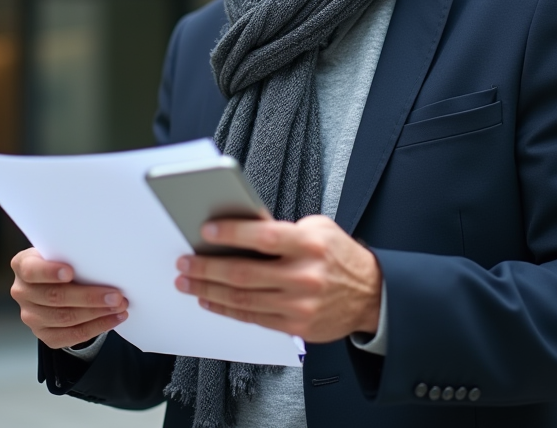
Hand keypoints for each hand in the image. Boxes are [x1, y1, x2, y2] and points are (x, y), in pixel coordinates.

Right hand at [10, 248, 128, 348]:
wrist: (56, 281)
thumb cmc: (63, 260)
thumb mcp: (62, 251)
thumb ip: (72, 254)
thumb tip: (103, 259)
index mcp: (22, 265)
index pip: (31, 270)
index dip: (49, 272)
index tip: (70, 272)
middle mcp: (22, 292)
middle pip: (54, 297)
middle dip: (89, 297)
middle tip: (116, 295)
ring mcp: (31, 316)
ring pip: (65, 318)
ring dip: (97, 313)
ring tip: (119, 306)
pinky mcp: (44, 334)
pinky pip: (72, 335)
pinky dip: (96, 327)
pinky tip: (113, 319)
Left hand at [173, 215, 381, 342]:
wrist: (372, 295)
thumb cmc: (339, 256)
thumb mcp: (319, 229)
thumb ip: (282, 230)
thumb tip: (239, 230)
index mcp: (310, 244)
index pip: (263, 236)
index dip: (231, 233)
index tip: (205, 231)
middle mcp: (304, 276)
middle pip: (244, 273)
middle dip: (207, 268)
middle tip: (184, 262)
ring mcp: (299, 304)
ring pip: (242, 299)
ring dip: (208, 290)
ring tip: (187, 282)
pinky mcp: (297, 326)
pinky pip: (252, 318)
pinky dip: (226, 309)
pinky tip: (209, 300)